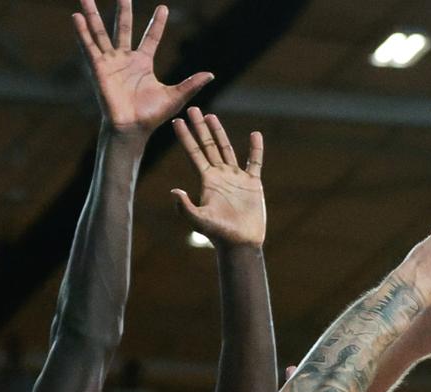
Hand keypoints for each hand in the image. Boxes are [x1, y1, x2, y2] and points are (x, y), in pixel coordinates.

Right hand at [73, 0, 212, 134]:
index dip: (157, 24)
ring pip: (101, 34)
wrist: (131, 128)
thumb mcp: (175, 97)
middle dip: (123, 12)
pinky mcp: (98, 69)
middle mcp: (125, 60)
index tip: (163, 8)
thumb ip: (191, 84)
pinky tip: (77, 17)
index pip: (151, 38)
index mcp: (143, 64)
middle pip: (123, 29)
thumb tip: (211, 75)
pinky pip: (89, 47)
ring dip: (94, 16)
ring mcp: (110, 63)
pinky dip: (82, 32)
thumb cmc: (151, 116)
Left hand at [171, 108, 265, 245]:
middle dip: (201, 128)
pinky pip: (254, 162)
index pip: (194, 153)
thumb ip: (185, 207)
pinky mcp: (252, 183)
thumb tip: (174, 191)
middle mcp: (219, 175)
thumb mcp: (199, 220)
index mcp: (207, 181)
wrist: (240, 243)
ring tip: (212, 117)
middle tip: (194, 109)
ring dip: (220, 133)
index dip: (186, 137)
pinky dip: (256, 148)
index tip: (177, 121)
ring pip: (227, 149)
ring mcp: (236, 178)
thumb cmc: (219, 234)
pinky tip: (255, 134)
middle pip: (208, 146)